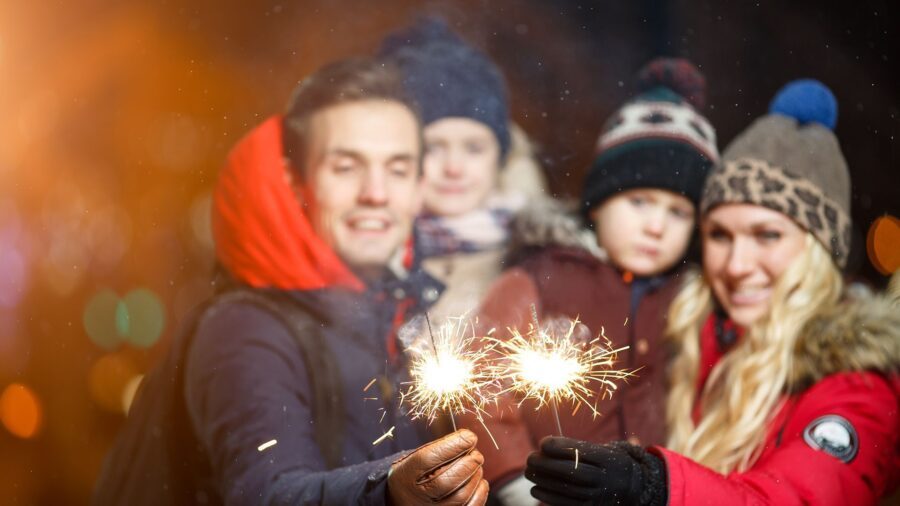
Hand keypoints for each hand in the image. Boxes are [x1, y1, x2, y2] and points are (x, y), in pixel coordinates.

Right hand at [388, 429, 489, 504]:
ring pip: (461, 497)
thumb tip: (467, 439)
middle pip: (446, 481)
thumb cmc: (414, 475)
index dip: (453, 446)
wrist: (403, 501)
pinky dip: (480, 493)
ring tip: (476, 466)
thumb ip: (436, 449)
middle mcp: (417, 497)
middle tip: (476, 453)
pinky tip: (479, 481)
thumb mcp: (414, 459)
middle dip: (468, 464)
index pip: (428, 459)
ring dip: (475, 476)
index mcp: (405, 476)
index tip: (469, 437)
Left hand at [524, 438, 665, 505]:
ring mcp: (598, 496)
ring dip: (544, 480)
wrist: (631, 487)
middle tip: (530, 458)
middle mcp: (604, 479)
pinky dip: (548, 497)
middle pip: (572, 471)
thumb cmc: (606, 463)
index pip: (581, 452)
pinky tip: (536, 488)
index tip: (543, 442)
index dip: (560, 447)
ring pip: (567, 489)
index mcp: (608, 459)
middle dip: (547, 464)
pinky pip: (567, 504)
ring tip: (529, 472)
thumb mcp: (600, 450)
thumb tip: (545, 446)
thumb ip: (577, 448)